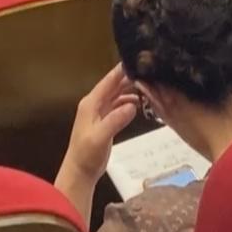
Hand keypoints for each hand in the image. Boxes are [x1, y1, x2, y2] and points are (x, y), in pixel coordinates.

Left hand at [59, 64, 139, 189]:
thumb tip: (133, 105)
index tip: (137, 60)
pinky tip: (141, 103)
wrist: (81, 172)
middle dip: (130, 79)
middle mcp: (95, 104)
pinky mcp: (106, 122)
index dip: (121, 70)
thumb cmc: (87, 154)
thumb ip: (115, 120)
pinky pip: (119, 106)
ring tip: (150, 86)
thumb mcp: (100, 136)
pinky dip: (130, 103)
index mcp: (91, 103)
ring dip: (131, 91)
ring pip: (118, 95)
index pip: (108, 81)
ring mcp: (101, 113)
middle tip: (150, 72)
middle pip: (114, 86)